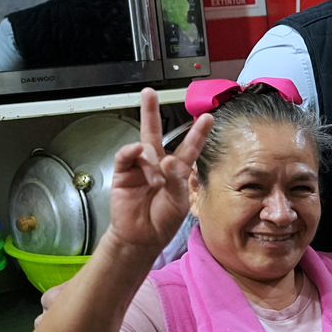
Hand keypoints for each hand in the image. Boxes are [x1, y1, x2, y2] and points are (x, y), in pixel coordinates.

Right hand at [105, 88, 213, 253]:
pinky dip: (131, 152)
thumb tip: (166, 160)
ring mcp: (139, 167)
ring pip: (144, 147)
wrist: (142, 238)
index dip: (198, 133)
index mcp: (177, 170)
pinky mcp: (123, 174)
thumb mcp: (178, 204)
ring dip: (151, 160)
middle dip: (151, 112)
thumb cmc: (163, 221)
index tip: (208, 117)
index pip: (190, 147)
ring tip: (156, 180)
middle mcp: (158, 164)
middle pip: (156, 133)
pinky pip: (125, 157)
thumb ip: (176, 181)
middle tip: (149, 93)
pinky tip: (136, 151)